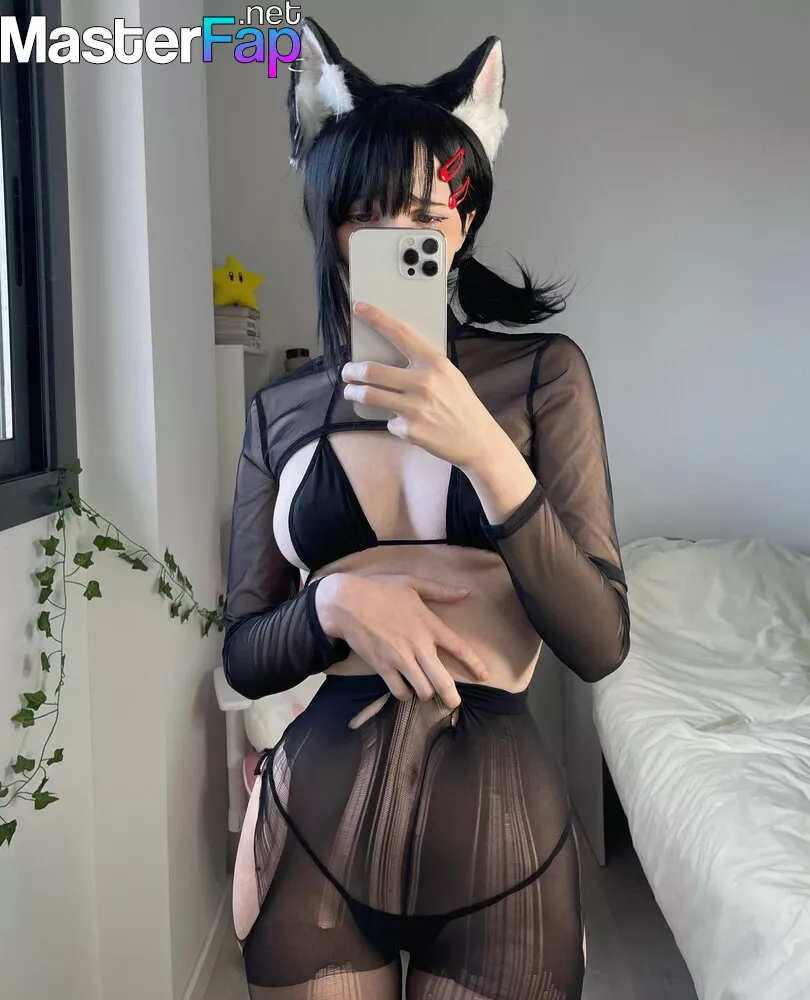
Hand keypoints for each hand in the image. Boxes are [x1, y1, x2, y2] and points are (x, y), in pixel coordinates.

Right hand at [315, 572, 489, 709]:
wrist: (345, 602)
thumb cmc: (379, 589)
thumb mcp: (412, 583)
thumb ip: (441, 591)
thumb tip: (467, 592)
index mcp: (429, 624)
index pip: (459, 648)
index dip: (475, 664)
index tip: (485, 676)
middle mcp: (418, 645)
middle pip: (442, 681)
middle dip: (451, 697)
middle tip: (453, 703)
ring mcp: (400, 659)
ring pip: (422, 690)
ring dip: (425, 693)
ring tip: (424, 690)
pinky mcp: (382, 667)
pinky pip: (399, 691)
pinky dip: (404, 693)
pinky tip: (404, 688)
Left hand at [341, 301, 501, 470]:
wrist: (476, 440)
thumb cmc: (460, 403)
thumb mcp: (449, 374)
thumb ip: (423, 364)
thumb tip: (390, 355)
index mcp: (434, 362)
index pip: (400, 333)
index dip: (376, 318)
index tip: (359, 307)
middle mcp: (423, 382)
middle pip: (372, 370)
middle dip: (351, 370)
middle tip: (348, 372)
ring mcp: (414, 408)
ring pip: (368, 395)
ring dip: (353, 392)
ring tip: (352, 391)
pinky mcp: (409, 430)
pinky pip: (387, 421)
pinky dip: (390, 420)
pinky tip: (403, 422)